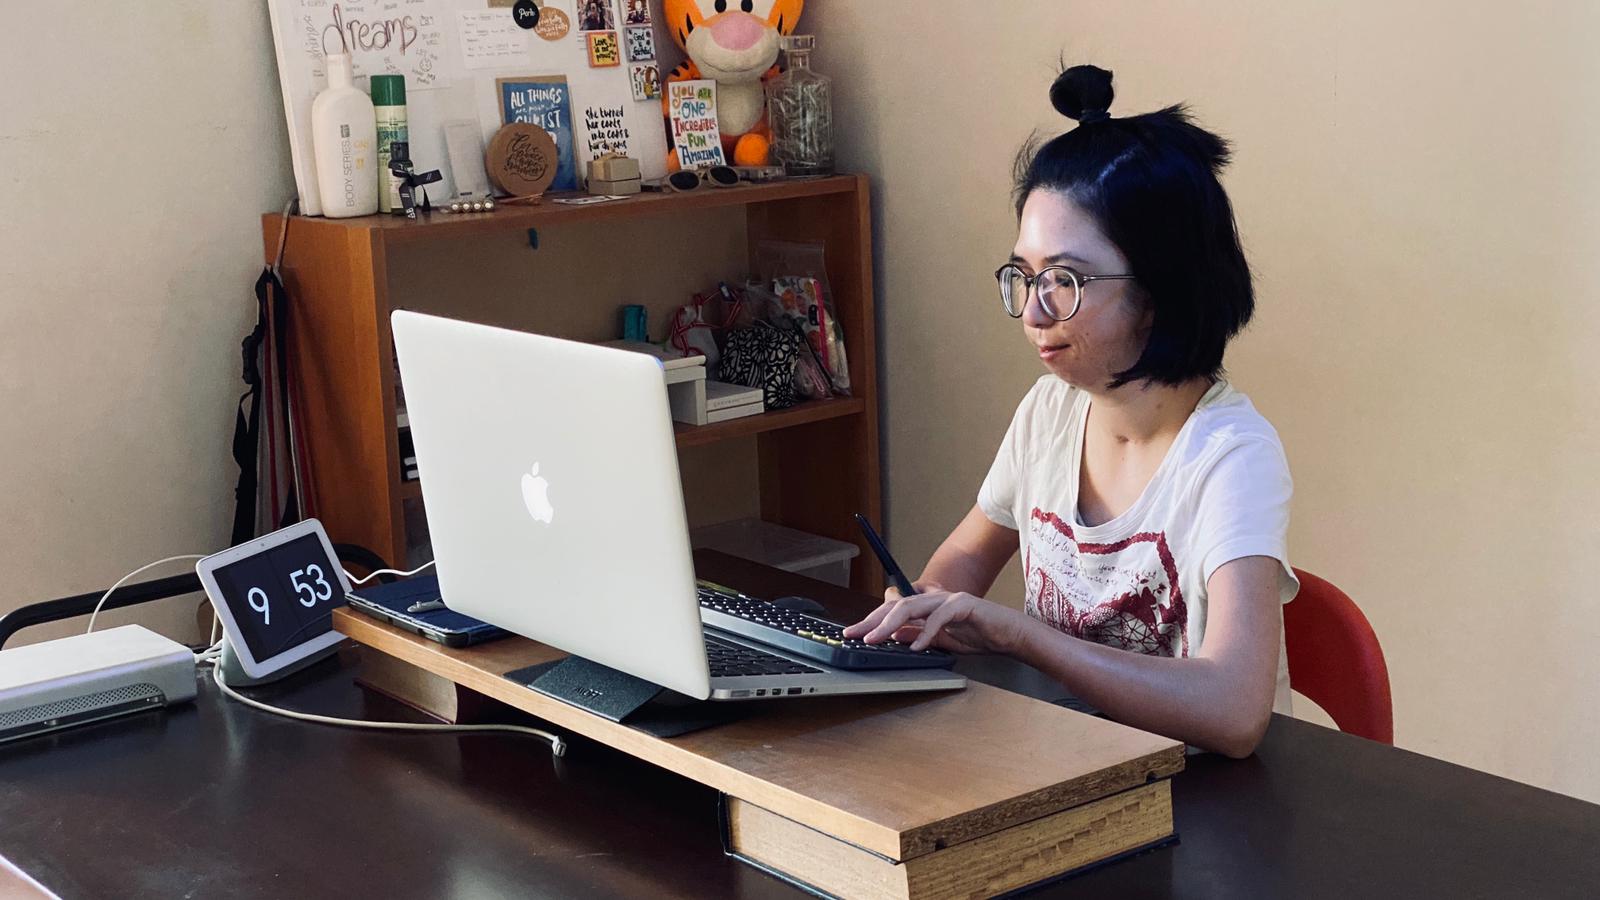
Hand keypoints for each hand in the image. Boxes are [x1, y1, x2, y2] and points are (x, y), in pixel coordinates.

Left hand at [842, 582, 1028, 654]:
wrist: (1011, 635)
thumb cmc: (981, 636)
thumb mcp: (943, 641)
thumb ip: (920, 637)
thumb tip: (896, 637)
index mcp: (928, 606)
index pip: (893, 609)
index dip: (872, 620)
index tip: (854, 634)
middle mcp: (935, 598)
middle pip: (896, 605)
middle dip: (872, 620)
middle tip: (854, 634)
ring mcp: (948, 599)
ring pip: (911, 607)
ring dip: (890, 624)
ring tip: (876, 638)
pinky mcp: (964, 605)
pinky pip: (939, 618)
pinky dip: (926, 633)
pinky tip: (916, 647)